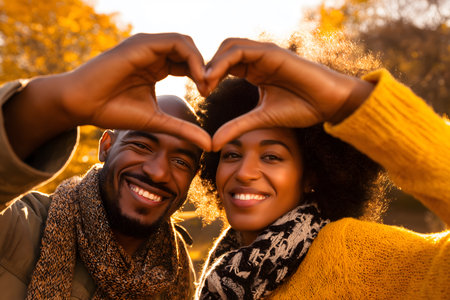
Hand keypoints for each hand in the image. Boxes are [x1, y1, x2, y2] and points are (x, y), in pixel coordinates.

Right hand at [5, 33, 211, 157]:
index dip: (203, 77)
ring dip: (201, 62)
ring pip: (186, 43)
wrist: (82, 104)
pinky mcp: (141, 44)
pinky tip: (196, 78)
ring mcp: (147, 46)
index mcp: (157, 66)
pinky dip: (191, 58)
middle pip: (190, 51)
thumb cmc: (114, 110)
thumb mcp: (158, 121)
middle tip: (209, 90)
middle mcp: (153, 52)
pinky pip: (175, 43)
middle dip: (206, 68)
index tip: (208, 95)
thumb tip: (210, 144)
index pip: (189, 63)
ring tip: (204, 85)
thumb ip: (184, 129)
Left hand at [204, 38, 373, 150]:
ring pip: (229, 47)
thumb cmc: (301, 108)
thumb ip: (236, 126)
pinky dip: (223, 61)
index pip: (223, 66)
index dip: (209, 78)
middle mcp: (257, 59)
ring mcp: (264, 54)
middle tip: (201, 89)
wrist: (328, 103)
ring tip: (205, 84)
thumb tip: (212, 142)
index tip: (202, 95)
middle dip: (207, 68)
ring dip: (213, 63)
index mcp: (253, 71)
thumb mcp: (261, 119)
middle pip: (222, 53)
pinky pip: (241, 50)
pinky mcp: (271, 53)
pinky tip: (214, 78)